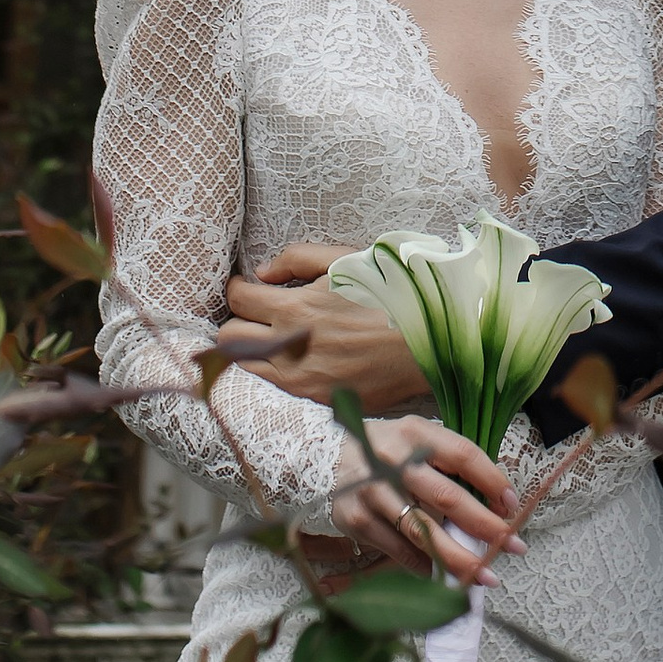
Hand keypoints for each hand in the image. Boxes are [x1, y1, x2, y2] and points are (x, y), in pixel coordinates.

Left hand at [222, 250, 430, 410]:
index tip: (244, 288)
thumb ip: (298, 258)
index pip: (238, 299)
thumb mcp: (347, 259)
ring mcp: (303, 381)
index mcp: (296, 308)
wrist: (432, 341)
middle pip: (230, 339)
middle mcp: (292, 348)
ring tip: (272, 340)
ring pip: (246, 370)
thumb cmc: (392, 293)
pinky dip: (276, 374)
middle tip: (255, 316)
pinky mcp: (318, 402)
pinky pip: (277, 390)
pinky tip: (296, 361)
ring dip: (252, 352)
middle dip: (237, 322)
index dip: (236, 289)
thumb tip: (262, 272)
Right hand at [331, 414, 517, 571]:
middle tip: (513, 546)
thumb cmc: (386, 452)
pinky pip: (401, 551)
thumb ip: (449, 463)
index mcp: (414, 433)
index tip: (513, 505)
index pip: (463, 455)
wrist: (323, 458)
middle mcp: (392, 461)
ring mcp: (373, 493)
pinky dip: (426, 565)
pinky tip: (445, 575)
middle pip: (448, 497)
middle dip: (485, 526)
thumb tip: (495, 501)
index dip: (492, 481)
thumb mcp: (415, 440)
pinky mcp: (358, 521)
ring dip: (459, 558)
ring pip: (424, 533)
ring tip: (486, 576)